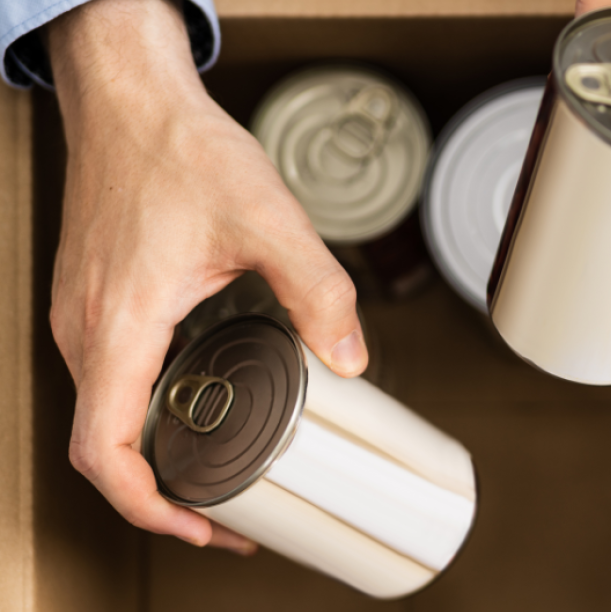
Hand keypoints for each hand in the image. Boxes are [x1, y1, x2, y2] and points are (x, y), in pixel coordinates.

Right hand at [48, 0, 366, 552]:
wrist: (132, 102)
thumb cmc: (179, 151)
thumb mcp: (268, 221)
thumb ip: (317, 292)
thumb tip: (350, 358)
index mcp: (119, 326)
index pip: (103, 454)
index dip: (149, 509)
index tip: (202, 527)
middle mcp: (87, 332)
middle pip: (104, 448)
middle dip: (165, 496)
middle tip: (233, 511)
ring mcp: (83, 317)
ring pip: (104, 416)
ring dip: (156, 456)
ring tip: (221, 470)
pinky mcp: (94, 301)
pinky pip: (110, 380)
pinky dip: (148, 413)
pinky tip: (199, 405)